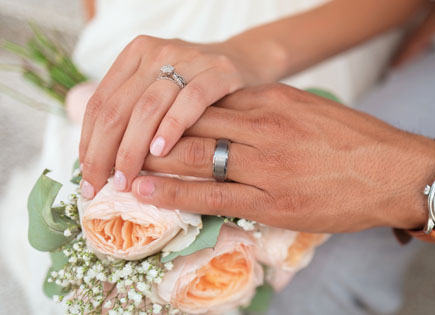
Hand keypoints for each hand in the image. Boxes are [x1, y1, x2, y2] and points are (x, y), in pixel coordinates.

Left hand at [79, 36, 260, 198]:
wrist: (247, 62)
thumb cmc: (197, 88)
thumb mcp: (161, 90)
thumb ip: (133, 113)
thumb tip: (99, 162)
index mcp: (135, 55)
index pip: (100, 104)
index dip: (88, 143)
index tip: (88, 177)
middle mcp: (157, 53)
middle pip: (118, 108)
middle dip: (104, 153)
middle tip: (102, 186)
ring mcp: (189, 60)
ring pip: (147, 108)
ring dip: (132, 149)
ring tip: (126, 178)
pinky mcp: (218, 72)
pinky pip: (190, 101)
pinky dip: (171, 127)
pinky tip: (160, 152)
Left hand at [131, 84, 434, 232]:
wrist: (395, 172)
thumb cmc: (356, 142)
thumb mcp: (310, 110)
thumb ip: (270, 110)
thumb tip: (234, 115)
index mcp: (273, 100)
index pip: (208, 100)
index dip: (171, 109)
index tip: (147, 116)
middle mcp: (264, 126)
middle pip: (192, 123)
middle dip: (151, 132)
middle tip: (118, 139)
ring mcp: (267, 164)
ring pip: (195, 156)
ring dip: (153, 161)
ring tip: (119, 166)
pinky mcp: (272, 199)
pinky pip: (212, 195)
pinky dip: (174, 193)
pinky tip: (146, 192)